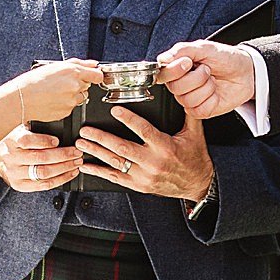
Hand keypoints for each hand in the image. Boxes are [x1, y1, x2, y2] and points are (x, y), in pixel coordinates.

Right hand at [0, 125, 82, 192]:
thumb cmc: (10, 140)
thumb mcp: (18, 128)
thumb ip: (33, 126)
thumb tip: (57, 120)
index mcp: (11, 141)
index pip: (27, 141)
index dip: (45, 141)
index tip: (57, 140)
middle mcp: (11, 158)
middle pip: (40, 158)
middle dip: (63, 155)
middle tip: (76, 151)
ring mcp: (15, 174)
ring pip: (43, 173)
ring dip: (64, 168)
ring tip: (76, 162)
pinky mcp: (19, 185)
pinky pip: (43, 185)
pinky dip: (60, 179)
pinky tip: (70, 173)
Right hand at [2, 58, 104, 124]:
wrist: (21, 99)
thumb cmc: (33, 81)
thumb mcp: (54, 66)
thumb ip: (78, 64)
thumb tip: (93, 65)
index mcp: (73, 72)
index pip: (98, 75)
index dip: (95, 76)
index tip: (92, 77)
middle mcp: (75, 86)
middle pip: (87, 86)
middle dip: (79, 84)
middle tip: (62, 84)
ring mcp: (72, 100)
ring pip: (79, 98)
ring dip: (72, 95)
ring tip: (56, 93)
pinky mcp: (67, 112)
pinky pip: (71, 107)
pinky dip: (65, 104)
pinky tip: (53, 100)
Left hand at [78, 107, 214, 202]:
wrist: (197, 185)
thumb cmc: (194, 159)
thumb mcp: (195, 134)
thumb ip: (188, 113)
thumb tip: (183, 94)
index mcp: (165, 147)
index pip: (144, 130)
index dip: (129, 119)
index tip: (115, 110)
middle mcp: (152, 162)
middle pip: (123, 148)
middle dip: (102, 138)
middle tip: (87, 129)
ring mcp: (144, 176)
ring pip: (115, 163)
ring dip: (96, 152)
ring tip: (82, 143)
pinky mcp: (138, 185)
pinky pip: (115, 178)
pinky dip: (98, 172)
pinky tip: (86, 166)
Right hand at [156, 40, 256, 119]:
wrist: (246, 72)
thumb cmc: (225, 58)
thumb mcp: (205, 48)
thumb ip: (182, 50)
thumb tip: (163, 58)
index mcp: (178, 68)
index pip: (162, 73)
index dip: (174, 70)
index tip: (188, 63)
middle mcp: (181, 84)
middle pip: (174, 88)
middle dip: (196, 77)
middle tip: (207, 70)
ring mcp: (190, 99)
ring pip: (187, 100)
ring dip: (206, 88)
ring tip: (213, 80)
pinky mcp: (201, 110)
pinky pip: (198, 110)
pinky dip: (211, 100)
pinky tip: (215, 92)